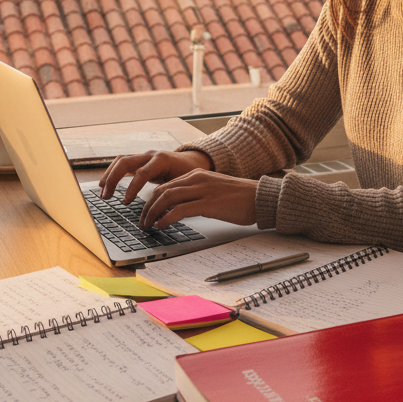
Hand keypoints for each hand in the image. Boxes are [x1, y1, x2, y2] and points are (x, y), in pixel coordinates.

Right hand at [98, 149, 212, 203]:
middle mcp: (150, 155)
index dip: (132, 188)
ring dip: (109, 176)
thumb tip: (159, 216)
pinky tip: (106, 186)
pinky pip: (122, 164)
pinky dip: (112, 174)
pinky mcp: (140, 161)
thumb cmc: (189, 174)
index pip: (142, 173)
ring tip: (103, 193)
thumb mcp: (183, 184)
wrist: (193, 161)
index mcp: (162, 160)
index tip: (126, 202)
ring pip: (121, 160)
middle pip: (125, 161)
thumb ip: (171, 197)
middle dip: (113, 179)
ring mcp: (144, 156)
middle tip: (106, 196)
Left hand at [140, 169, 257, 229]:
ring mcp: (202, 190)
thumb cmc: (241, 198)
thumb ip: (198, 194)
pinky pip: (179, 209)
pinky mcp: (208, 204)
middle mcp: (197, 179)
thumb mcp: (215, 190)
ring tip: (147, 226)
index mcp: (198, 175)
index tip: (146, 213)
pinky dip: (166, 218)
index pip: (166, 185)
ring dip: (153, 213)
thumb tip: (181, 209)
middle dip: (147, 208)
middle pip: (162, 191)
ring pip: (167, 198)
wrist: (260, 198)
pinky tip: (161, 225)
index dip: (152, 200)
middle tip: (142, 222)